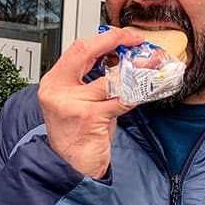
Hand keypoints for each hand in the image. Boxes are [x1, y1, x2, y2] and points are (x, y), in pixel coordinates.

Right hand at [38, 26, 143, 177]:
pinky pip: (120, 100)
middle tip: (137, 42)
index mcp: (53, 83)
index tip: (123, 36)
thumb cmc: (78, 137)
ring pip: (109, 78)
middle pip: (86, 51)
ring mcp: (72, 103)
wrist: (71, 167)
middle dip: (115, 41)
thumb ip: (93, 83)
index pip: (78, 49)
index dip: (103, 39)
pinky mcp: (89, 117)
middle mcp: (58, 91)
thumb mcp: (79, 104)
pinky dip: (136, 96)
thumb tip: (121, 62)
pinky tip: (145, 93)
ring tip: (151, 66)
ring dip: (135, 71)